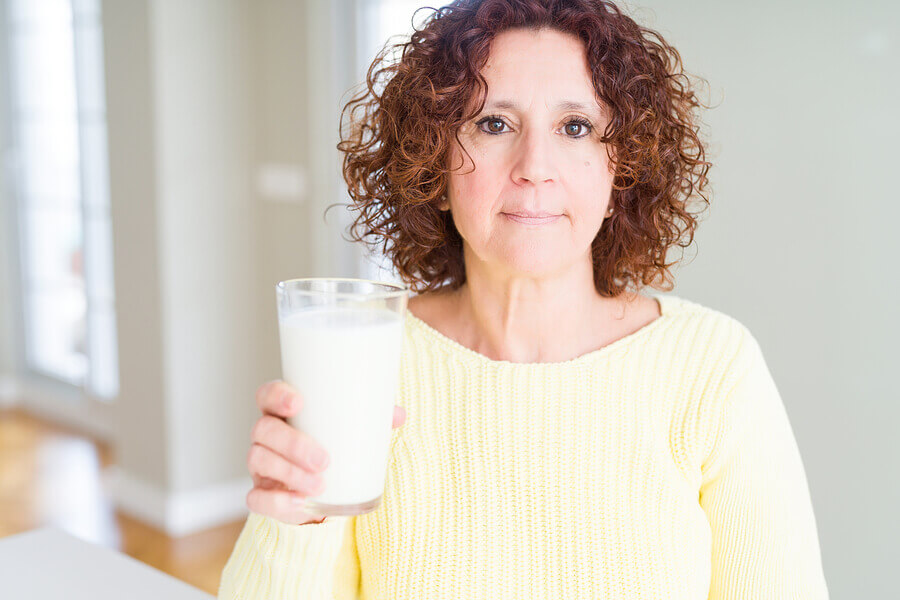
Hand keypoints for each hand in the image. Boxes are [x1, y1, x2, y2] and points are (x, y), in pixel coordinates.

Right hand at [245, 380, 406, 524]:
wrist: (325, 492)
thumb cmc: (335, 448)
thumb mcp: (351, 431)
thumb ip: (372, 420)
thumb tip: (397, 415)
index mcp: (283, 413)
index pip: (267, 395)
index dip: (277, 396)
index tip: (298, 402)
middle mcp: (266, 436)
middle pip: (264, 430)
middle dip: (292, 444)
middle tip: (324, 460)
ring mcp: (260, 465)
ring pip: (260, 461)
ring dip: (290, 473)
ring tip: (320, 485)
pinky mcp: (261, 494)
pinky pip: (256, 498)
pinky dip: (276, 501)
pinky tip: (299, 502)